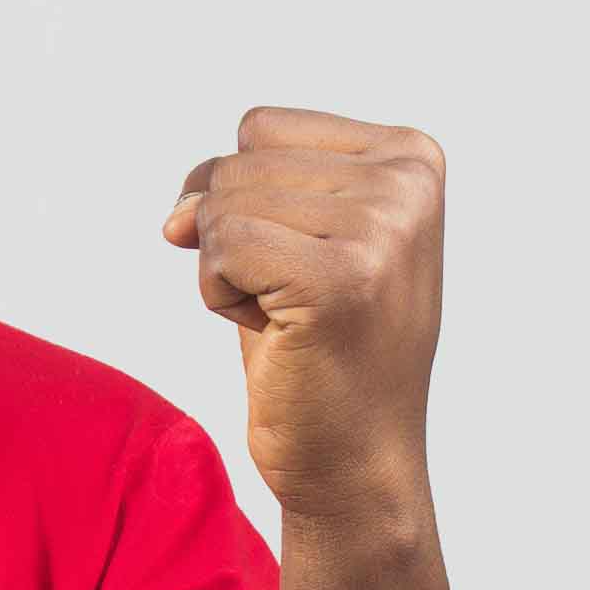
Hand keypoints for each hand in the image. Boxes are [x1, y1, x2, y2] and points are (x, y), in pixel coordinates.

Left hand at [160, 105, 445, 524]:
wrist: (354, 460)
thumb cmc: (321, 350)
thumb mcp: (295, 239)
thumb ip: (244, 190)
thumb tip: (177, 213)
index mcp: (412, 157)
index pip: (260, 128)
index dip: (242, 196)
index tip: (299, 258)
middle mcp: (407, 184)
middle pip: (237, 164)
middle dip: (234, 238)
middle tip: (296, 303)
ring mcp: (381, 231)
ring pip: (221, 206)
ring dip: (229, 273)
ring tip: (290, 319)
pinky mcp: (340, 279)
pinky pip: (219, 248)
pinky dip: (219, 296)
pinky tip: (276, 334)